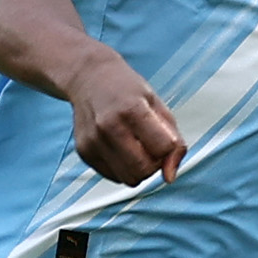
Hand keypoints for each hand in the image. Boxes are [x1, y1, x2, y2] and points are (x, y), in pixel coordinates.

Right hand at [66, 51, 184, 186]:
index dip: (169, 147)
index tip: (163, 136)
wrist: (89, 78)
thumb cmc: (129, 91)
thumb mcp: (158, 106)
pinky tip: (119, 147)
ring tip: (135, 147)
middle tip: (150, 146)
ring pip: (129, 179)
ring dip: (139, 169)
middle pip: (144, 170)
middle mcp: (108, 126)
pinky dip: (122, 168)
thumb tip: (170, 177)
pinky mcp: (84, 152)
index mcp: (132, 109)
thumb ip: (174, 142)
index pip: (163, 148)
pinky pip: (113, 177)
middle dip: (154, 163)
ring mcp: (93, 141)